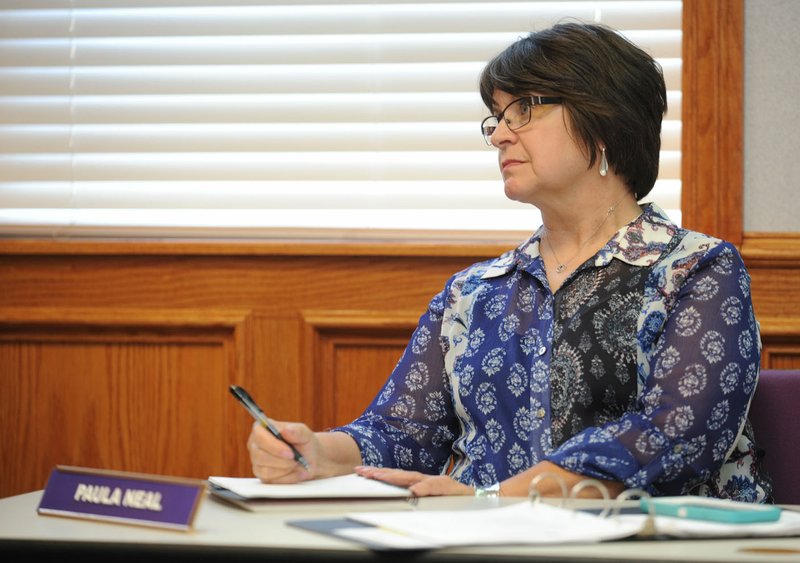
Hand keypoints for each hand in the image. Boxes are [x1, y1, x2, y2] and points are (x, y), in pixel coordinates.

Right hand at [247, 420, 315, 482]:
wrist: (309, 459)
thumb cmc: (304, 442)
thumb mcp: (305, 433)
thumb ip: (297, 431)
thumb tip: (285, 430)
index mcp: (261, 428)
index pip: (259, 436)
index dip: (273, 446)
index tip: (290, 453)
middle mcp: (255, 444)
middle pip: (259, 455)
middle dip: (281, 461)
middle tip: (296, 460)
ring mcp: (256, 461)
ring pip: (265, 470)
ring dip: (285, 469)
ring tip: (298, 464)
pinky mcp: (262, 475)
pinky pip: (272, 480)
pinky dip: (288, 477)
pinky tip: (297, 472)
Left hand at [354, 466, 473, 496]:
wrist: (479, 496)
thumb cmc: (452, 498)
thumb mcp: (429, 498)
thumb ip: (415, 495)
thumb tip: (396, 497)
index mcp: (418, 481)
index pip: (394, 475)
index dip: (378, 473)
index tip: (360, 471)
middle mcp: (424, 478)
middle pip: (398, 474)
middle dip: (379, 473)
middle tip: (362, 472)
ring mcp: (435, 482)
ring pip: (412, 478)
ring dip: (396, 477)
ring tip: (380, 477)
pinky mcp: (448, 487)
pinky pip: (434, 487)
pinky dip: (424, 488)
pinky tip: (414, 490)